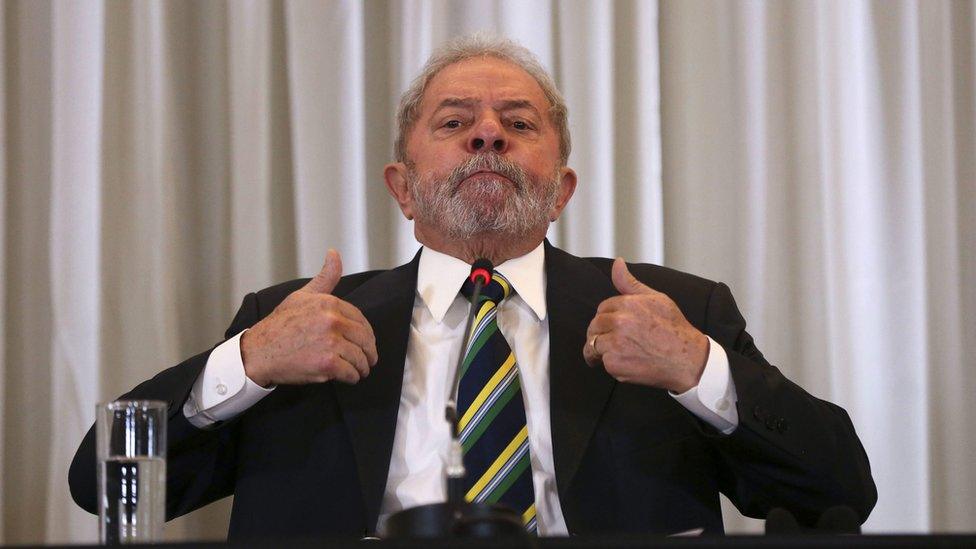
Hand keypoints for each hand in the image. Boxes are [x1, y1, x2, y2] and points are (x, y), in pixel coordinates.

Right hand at [240, 249, 377, 386]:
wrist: (259, 352)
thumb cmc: (279, 325)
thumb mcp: (302, 296)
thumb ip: (325, 278)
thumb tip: (334, 254)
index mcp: (329, 304)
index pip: (361, 320)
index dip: (366, 333)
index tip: (366, 341)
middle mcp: (332, 321)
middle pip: (365, 339)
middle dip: (369, 352)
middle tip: (368, 359)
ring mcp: (331, 343)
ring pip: (360, 358)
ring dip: (362, 367)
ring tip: (359, 370)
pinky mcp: (328, 364)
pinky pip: (351, 373)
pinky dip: (352, 378)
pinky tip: (348, 377)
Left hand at [583, 258, 708, 392]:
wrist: (688, 359)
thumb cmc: (674, 329)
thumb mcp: (656, 298)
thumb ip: (630, 282)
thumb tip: (617, 263)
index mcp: (627, 304)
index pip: (602, 308)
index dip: (609, 318)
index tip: (617, 326)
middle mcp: (620, 322)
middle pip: (594, 326)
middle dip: (601, 334)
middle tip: (616, 341)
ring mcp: (615, 344)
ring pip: (594, 345)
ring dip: (603, 351)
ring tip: (621, 353)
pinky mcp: (615, 363)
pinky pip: (603, 362)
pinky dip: (613, 365)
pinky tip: (629, 363)